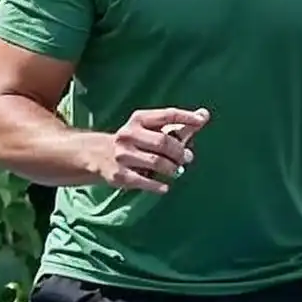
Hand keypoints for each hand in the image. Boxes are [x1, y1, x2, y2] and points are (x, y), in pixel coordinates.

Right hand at [87, 101, 204, 191]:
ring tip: (176, 171)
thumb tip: (204, 115)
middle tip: (187, 158)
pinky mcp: (120, 174)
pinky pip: (145, 181)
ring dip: (172, 169)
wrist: (97, 154)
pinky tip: (165, 186)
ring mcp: (123, 155)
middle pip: (163, 142)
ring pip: (157, 163)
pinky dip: (159, 185)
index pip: (166, 114)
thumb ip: (178, 124)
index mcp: (139, 119)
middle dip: (179, 152)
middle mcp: (129, 134)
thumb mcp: (150, 128)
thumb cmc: (135, 140)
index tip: (200, 121)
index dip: (185, 117)